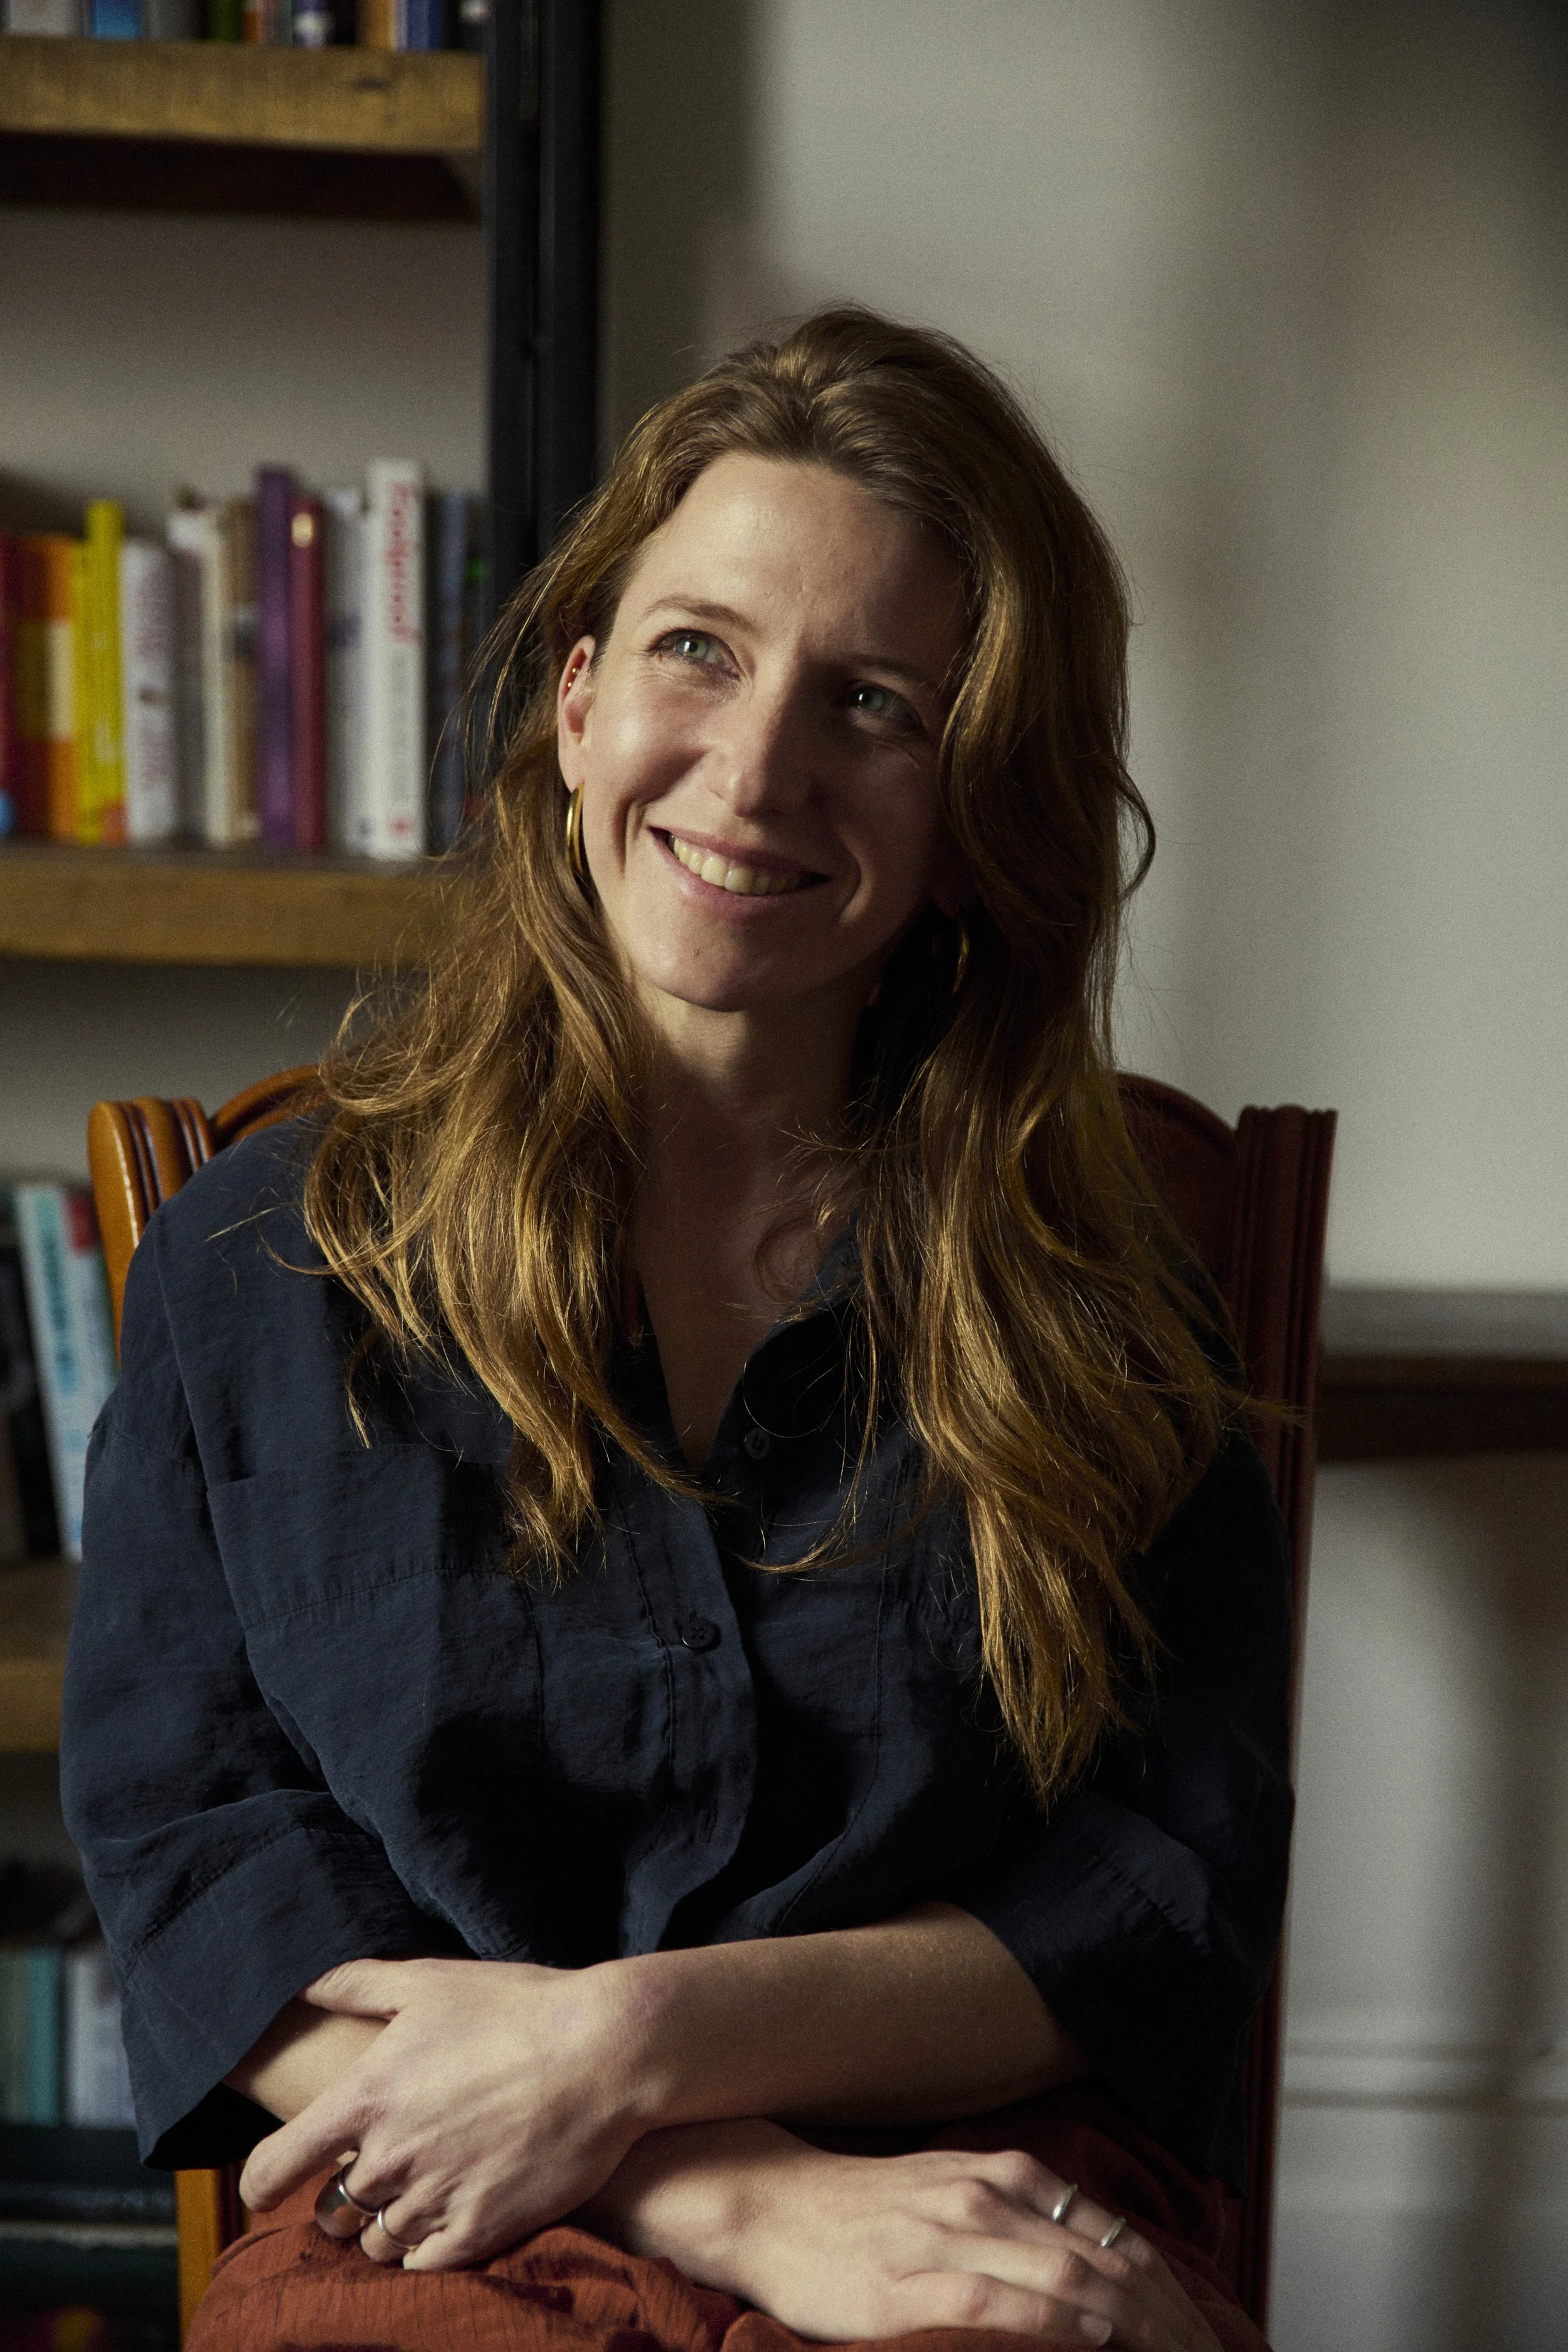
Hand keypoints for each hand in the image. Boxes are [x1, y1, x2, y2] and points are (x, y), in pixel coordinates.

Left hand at [238, 1955, 653, 2269]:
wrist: (606, 2052)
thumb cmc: (518, 2007)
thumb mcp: (431, 1981)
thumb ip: (356, 1984)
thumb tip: (301, 1986)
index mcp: (365, 2098)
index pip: (270, 2171)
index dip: (262, 2182)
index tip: (275, 2182)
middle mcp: (389, 2157)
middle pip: (329, 2211)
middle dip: (346, 2193)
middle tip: (382, 2167)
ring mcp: (434, 2199)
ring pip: (375, 2243)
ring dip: (387, 2223)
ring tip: (424, 2187)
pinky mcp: (479, 2231)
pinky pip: (422, 2266)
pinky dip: (425, 2249)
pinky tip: (448, 2214)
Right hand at [591, 2119, 1223, 2349]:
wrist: (768, 2202)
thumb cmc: (863, 2210)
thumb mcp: (954, 2196)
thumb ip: (1020, 2223)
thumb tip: (1093, 2269)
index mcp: (1004, 2177)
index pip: (1116, 2237)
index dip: (1172, 2292)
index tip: (1208, 2337)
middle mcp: (987, 2198)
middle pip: (1106, 2264)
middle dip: (1169, 2322)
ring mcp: (948, 2239)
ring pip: (1067, 2282)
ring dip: (1131, 2329)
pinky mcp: (908, 2286)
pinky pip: (1000, 2304)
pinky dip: (1056, 2323)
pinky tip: (1093, 2341)